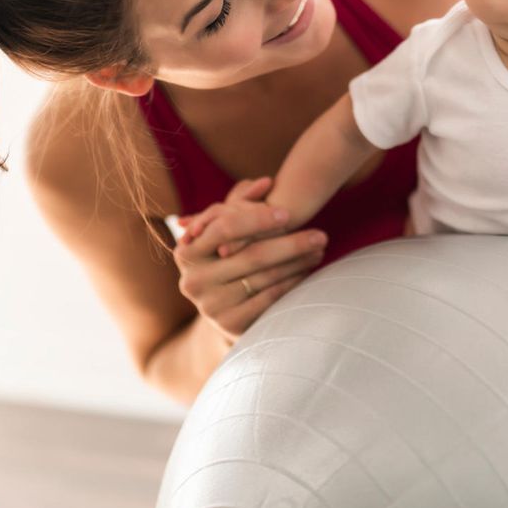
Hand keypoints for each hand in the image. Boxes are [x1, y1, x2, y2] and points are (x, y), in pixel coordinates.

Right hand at [171, 177, 326, 341]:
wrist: (223, 308)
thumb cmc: (226, 259)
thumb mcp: (226, 233)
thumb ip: (241, 204)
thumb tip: (266, 182)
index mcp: (186, 252)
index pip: (223, 228)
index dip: (256, 219)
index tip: (288, 214)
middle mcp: (193, 280)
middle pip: (250, 255)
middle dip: (290, 243)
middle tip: (321, 235)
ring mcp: (210, 306)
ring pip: (264, 278)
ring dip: (297, 263)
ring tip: (319, 252)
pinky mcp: (229, 325)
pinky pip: (269, 299)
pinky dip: (291, 284)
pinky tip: (307, 274)